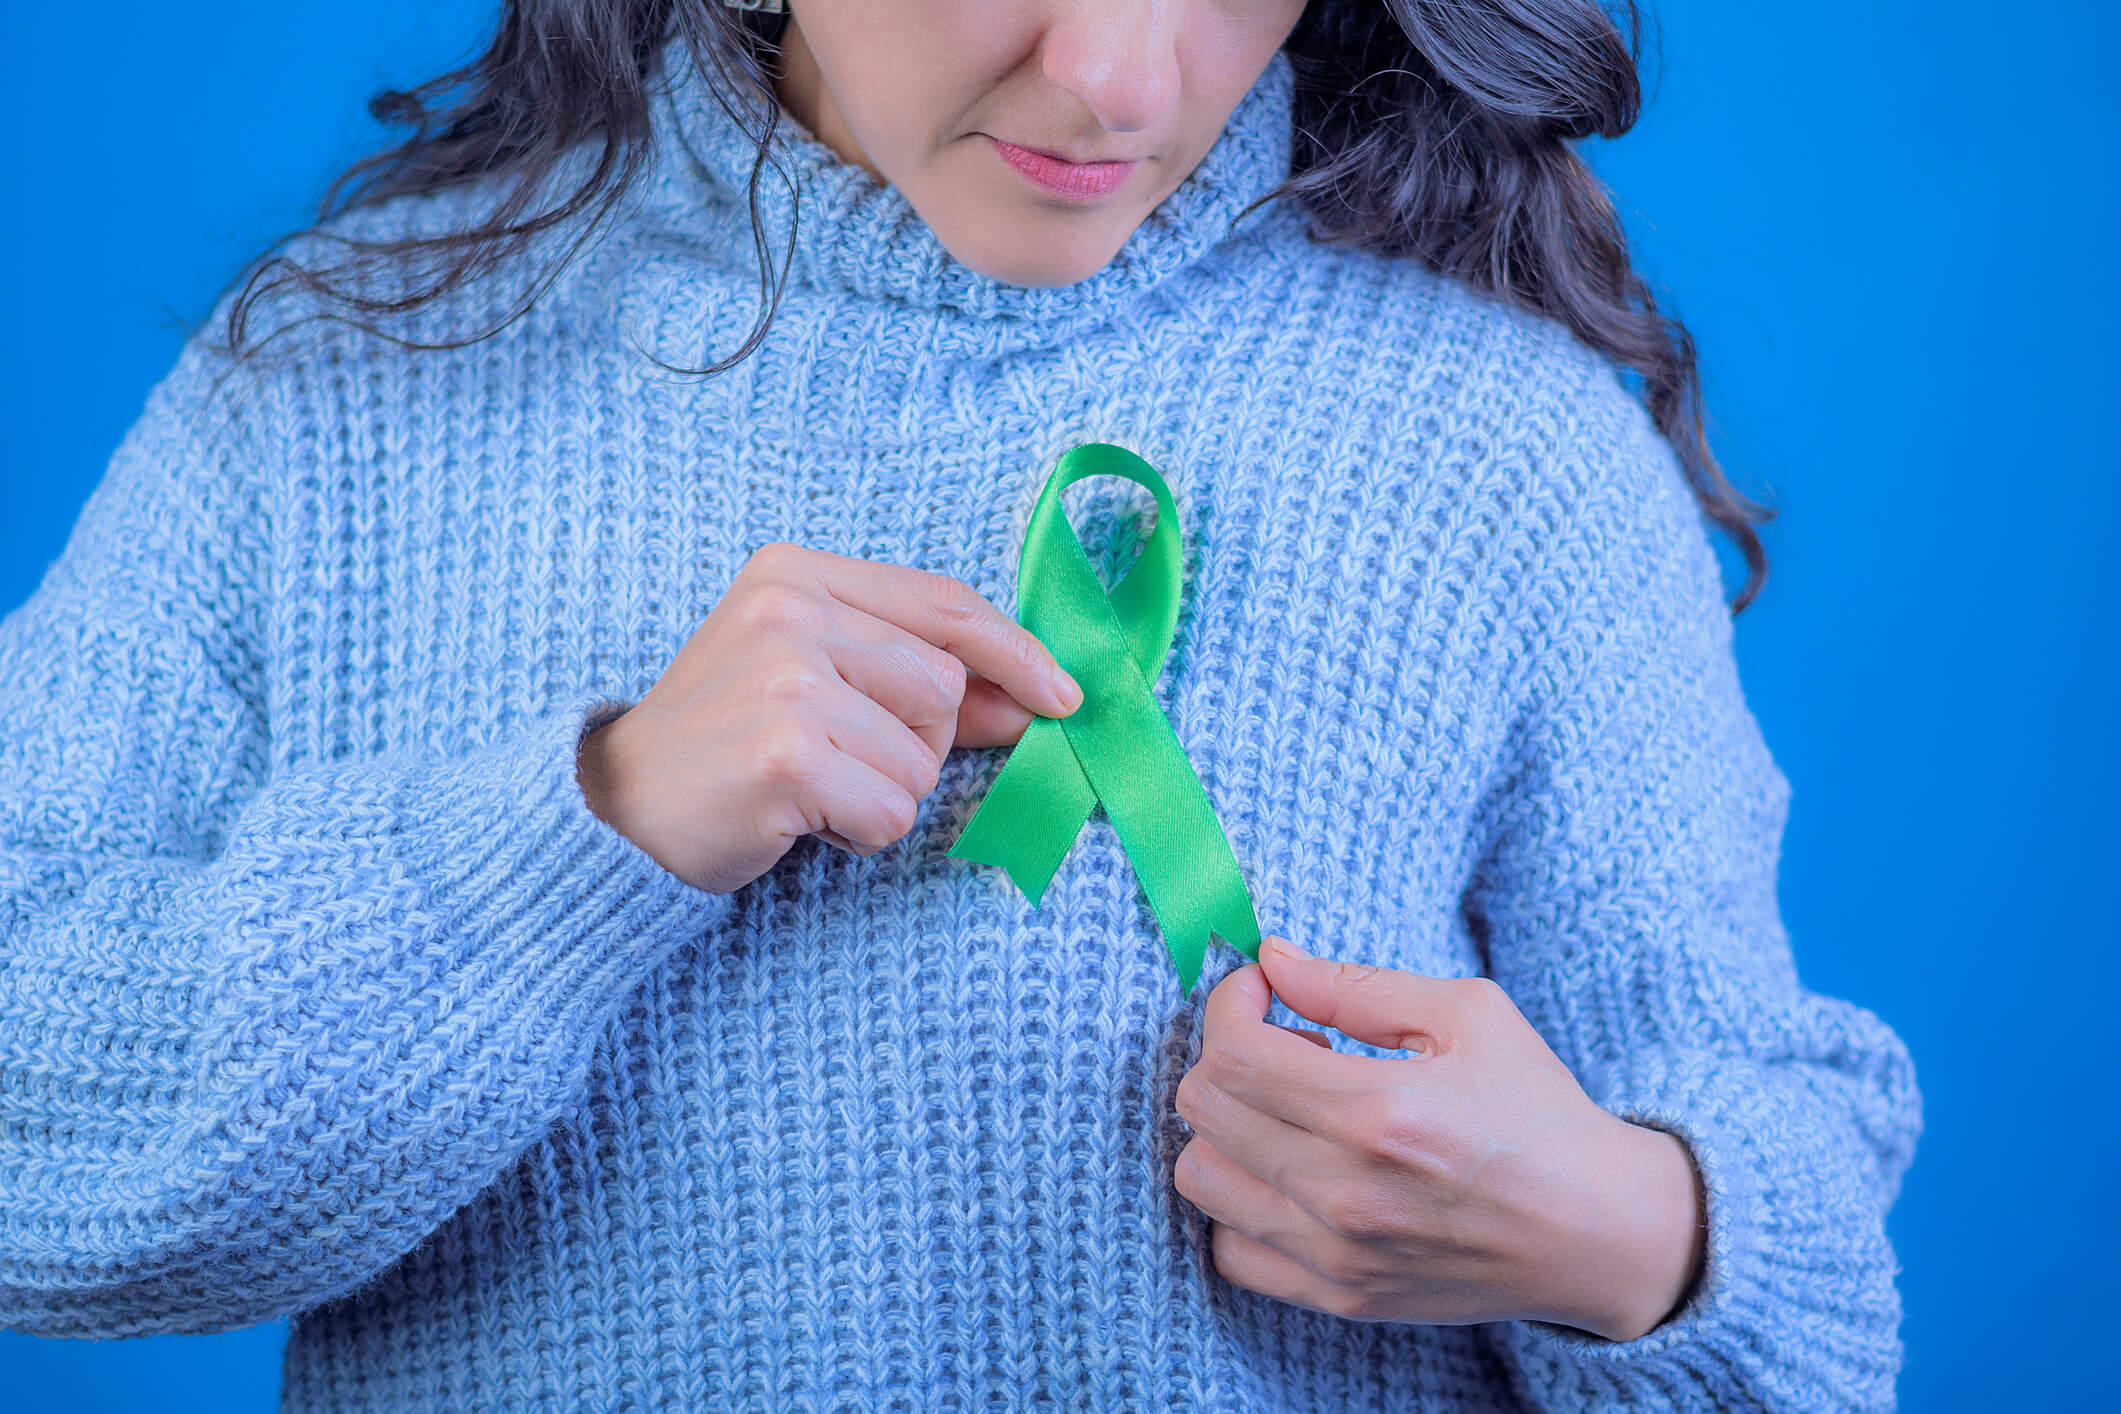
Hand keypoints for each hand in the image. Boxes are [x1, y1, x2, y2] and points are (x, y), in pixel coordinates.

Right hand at [575, 541, 1082, 892]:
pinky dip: (859, 833)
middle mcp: (791, 612)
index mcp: (794, 573)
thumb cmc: (723, 748)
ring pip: (925, 756)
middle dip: (916, 744)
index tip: (1060, 694)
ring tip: (810, 789)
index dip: (1014, 652)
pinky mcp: (791, 753)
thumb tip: (1032, 699)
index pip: (942, 603)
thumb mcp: (811, 680)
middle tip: (836, 760)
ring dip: (885, 794)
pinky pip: (894, 809)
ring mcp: (789, 679)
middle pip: (944, 687)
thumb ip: (915, 678)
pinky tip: (799, 819)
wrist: (613, 814)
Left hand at [1172, 935, 1706, 1340]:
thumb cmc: (1536, 1110)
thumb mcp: (1468, 1014)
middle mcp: (1346, 1192)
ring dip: (1229, 1128)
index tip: (1261, 990)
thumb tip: (1270, 958)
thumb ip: (1355, 985)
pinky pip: (1229, 1247)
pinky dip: (1241, 1201)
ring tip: (1291, 1111)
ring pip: (1200, 1177)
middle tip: (1290, 1046)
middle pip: (1204, 1108)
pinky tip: (1291, 1171)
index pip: (1234, 1054)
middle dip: (1229, 1054)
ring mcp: (1337, 1254)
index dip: (1230, 1005)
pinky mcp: (1337, 1296)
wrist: (1598, 1231)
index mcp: (1380, 1112)